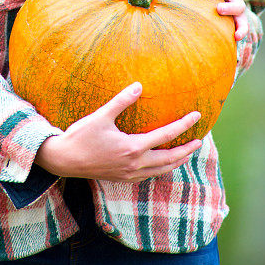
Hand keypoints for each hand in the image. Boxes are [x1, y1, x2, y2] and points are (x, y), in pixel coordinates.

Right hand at [34, 83, 201, 181]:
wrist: (64, 160)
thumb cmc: (81, 136)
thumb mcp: (101, 115)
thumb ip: (122, 101)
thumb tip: (139, 85)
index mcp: (133, 147)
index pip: (166, 136)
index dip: (184, 125)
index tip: (197, 116)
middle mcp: (135, 164)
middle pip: (170, 158)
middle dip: (187, 149)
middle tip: (200, 140)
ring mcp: (130, 174)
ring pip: (162, 170)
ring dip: (177, 161)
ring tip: (187, 152)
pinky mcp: (123, 179)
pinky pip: (149, 176)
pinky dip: (161, 169)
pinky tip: (161, 163)